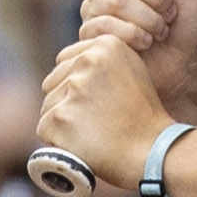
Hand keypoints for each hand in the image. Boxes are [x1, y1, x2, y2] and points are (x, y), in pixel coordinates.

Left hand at [38, 28, 171, 191]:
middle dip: (66, 103)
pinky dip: (57, 141)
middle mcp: (87, 60)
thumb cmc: (144, 119)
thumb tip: (68, 65)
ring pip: (48, 107)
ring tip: (92, 133)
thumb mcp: (131, 73)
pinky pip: (44, 129)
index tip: (96, 103)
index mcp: (106, 44)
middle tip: (94, 121)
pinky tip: (81, 145)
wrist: (153, 151)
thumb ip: (102, 62)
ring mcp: (73, 88)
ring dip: (62, 124)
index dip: (76, 87)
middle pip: (52, 83)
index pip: (65, 62)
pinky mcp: (60, 116)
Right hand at [78, 0, 196, 111]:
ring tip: (162, 30)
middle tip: (171, 12)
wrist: (182, 63)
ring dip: (150, 19)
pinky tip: (146, 42)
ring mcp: (94, 6)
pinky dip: (135, 35)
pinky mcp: (90, 33)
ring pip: (116, 2)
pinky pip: (105, 26)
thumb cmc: (187, 22)